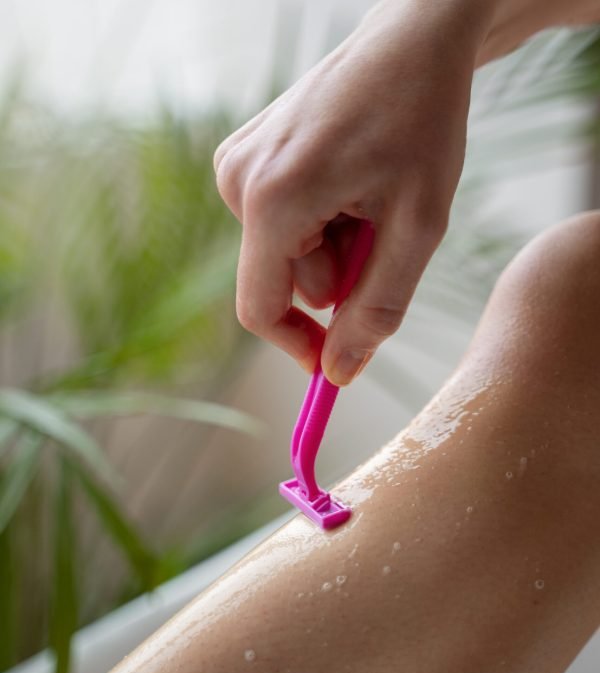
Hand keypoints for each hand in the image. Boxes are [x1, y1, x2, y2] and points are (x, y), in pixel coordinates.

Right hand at [214, 0, 492, 384]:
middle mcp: (239, 181)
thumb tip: (338, 373)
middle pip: (283, 282)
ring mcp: (238, 164)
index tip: (336, 361)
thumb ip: (377, 309)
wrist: (413, 41)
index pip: (261, 309)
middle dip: (339, 276)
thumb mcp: (417, 227)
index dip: (299, 345)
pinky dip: (321, 221)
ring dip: (334, 245)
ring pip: (286, 254)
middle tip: (386, 228)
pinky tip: (350, 181)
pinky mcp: (246, 156)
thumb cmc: (423, 120)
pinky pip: (281, 222)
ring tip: (371, 195)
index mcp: (273, 199)